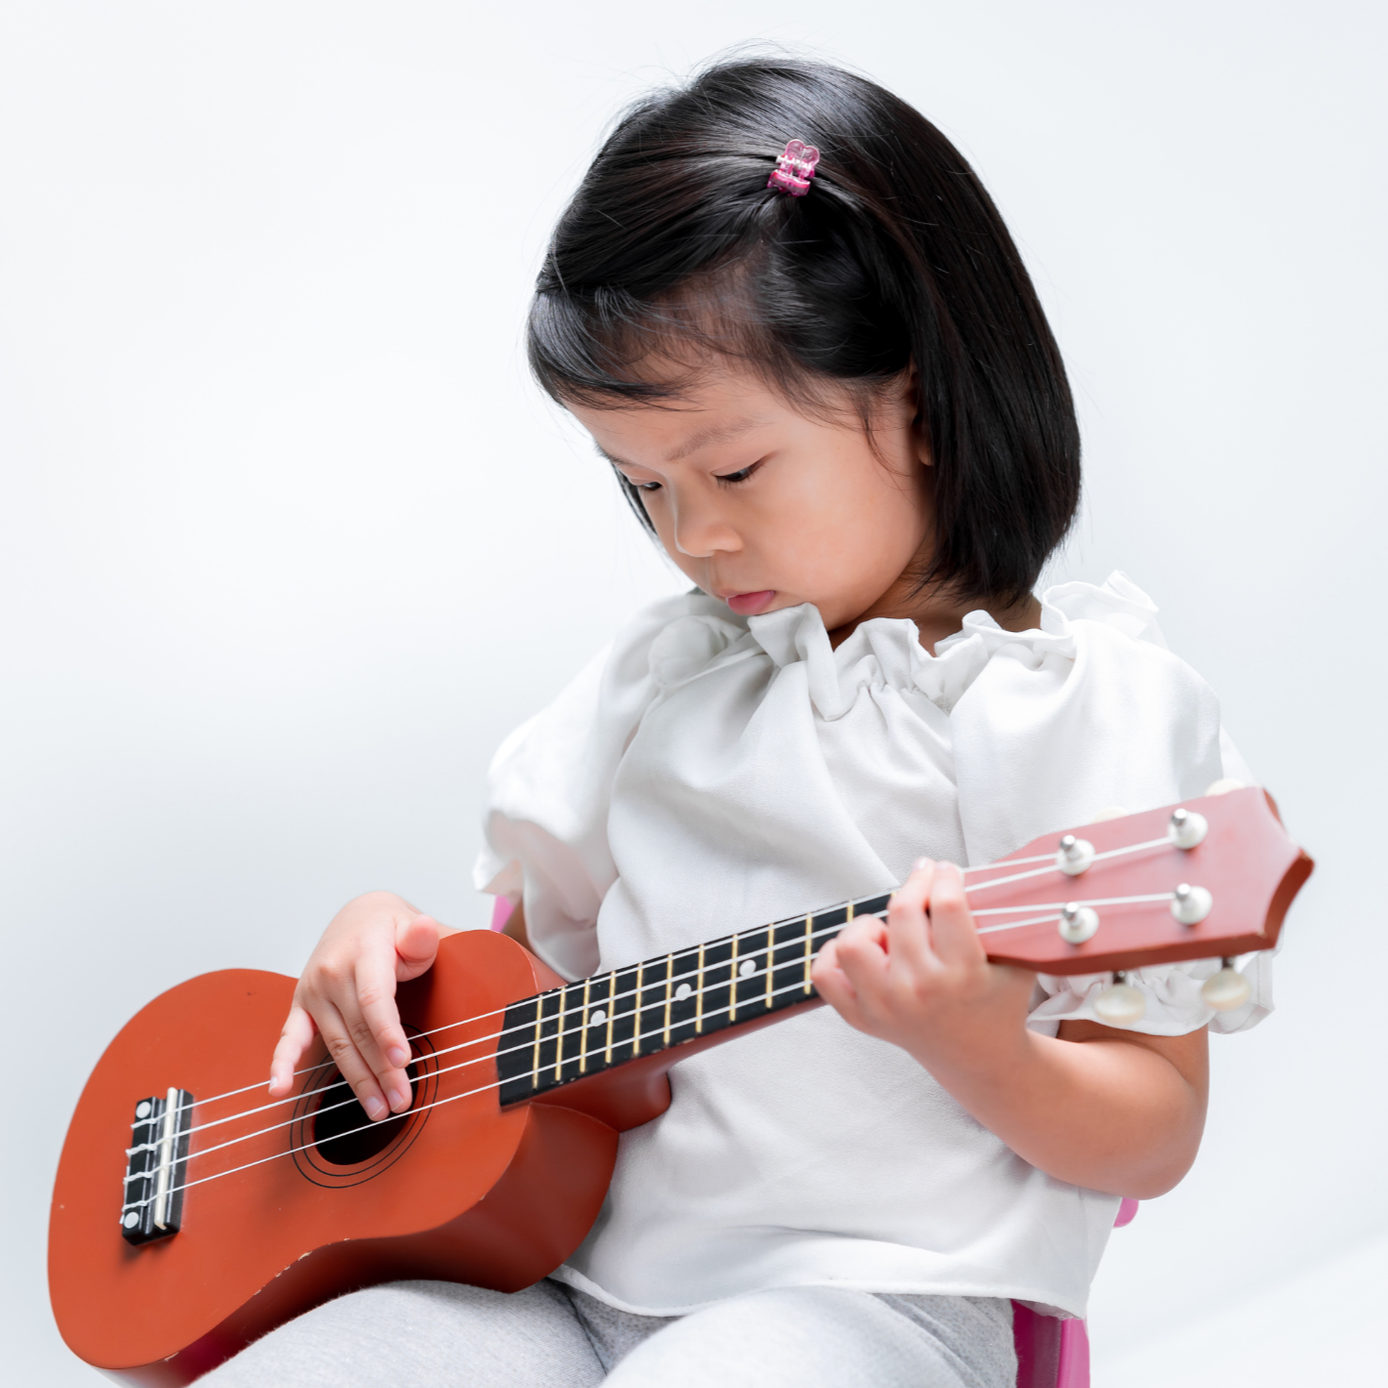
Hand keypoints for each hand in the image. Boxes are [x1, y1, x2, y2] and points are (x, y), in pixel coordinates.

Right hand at [268, 892, 453, 1118]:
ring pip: (338, 1044)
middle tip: (401, 1101)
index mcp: (362, 952)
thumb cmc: (391, 929)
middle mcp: (332, 973)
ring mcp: (314, 991)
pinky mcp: (302, 1005)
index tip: (402, 1060)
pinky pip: (289, 1038)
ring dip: (358, 1080)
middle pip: (358, 1031)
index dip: (386, 1031)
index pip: (373, 998)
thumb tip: (425, 929)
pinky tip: (279, 1089)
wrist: (360, 917)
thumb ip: (421, 935)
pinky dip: (282, 1064)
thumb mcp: (412, 926)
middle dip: (381, 1070)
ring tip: (379, 1108)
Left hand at [812, 859, 1033, 1079]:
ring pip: (853, 942)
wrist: (979, 1058)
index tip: (945, 870)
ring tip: (893, 933)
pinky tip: (868, 951)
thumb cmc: (996, 1001)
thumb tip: (966, 870)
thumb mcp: (1014, 960)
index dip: (945, 876)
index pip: (946, 904)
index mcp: (962, 975)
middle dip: (915, 885)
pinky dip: (836, 955)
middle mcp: (918, 991)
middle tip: (924, 880)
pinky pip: (825, 974)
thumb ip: (998, 917)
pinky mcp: (861, 1018)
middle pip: (902, 912)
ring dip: (872, 925)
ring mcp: (884, 1007)